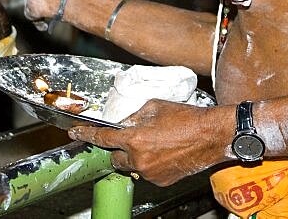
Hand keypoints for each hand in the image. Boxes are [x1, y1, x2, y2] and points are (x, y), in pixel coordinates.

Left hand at [68, 100, 230, 186]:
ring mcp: (150, 172)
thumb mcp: (155, 106)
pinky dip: (149, 163)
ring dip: (135, 156)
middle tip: (131, 138)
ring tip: (154, 143)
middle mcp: (139, 158)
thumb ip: (134, 115)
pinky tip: (163, 152)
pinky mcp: (161, 180)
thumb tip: (123, 121)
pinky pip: (146, 172)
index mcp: (134, 138)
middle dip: (118, 149)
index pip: (102, 138)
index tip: (76, 133)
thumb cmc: (187, 118)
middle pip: (114, 157)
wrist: (211, 136)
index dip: (86, 134)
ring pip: (131, 166)